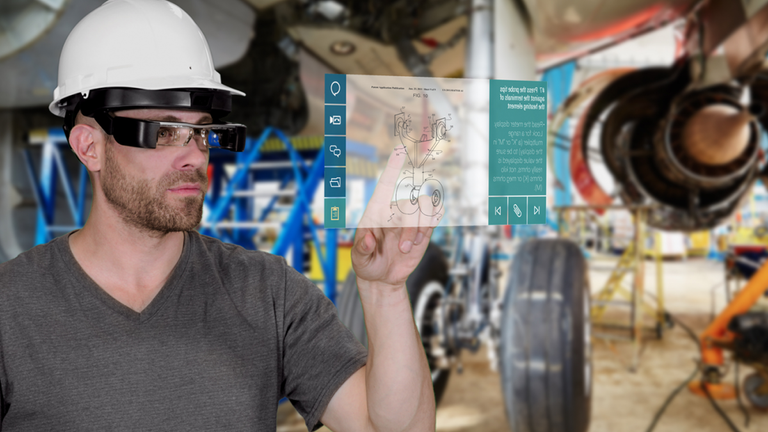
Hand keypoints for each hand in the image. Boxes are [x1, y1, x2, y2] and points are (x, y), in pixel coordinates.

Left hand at [351, 145, 443, 289]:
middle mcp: (394, 211)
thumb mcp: (358, 260)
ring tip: (409, 246)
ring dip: (421, 227)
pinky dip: (432, 223)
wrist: (382, 278)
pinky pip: (435, 215)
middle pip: (410, 204)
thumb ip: (361, 249)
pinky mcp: (423, 229)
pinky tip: (421, 238)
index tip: (399, 149)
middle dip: (410, 228)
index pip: (385, 185)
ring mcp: (410, 219)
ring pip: (425, 207)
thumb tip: (368, 238)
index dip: (393, 167)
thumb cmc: (366, 265)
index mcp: (376, 212)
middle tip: (402, 249)